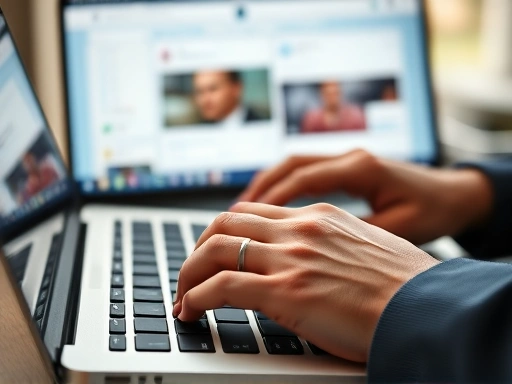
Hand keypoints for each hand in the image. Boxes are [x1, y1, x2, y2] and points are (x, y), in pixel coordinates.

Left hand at [173, 202, 438, 361]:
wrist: (427, 307)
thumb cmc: (404, 285)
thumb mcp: (363, 248)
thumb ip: (328, 247)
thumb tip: (307, 263)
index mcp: (318, 217)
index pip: (253, 212)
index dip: (224, 230)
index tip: (214, 250)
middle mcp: (299, 230)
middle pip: (224, 222)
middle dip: (198, 247)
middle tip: (191, 271)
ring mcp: (291, 257)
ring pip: (215, 248)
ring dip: (189, 271)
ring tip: (183, 294)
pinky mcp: (285, 291)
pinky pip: (221, 286)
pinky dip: (196, 296)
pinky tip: (190, 310)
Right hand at [238, 150, 492, 244]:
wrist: (456, 196)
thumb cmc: (433, 212)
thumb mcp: (397, 230)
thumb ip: (355, 236)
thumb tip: (315, 253)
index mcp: (361, 168)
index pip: (302, 178)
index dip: (269, 200)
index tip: (245, 223)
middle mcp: (349, 158)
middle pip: (289, 166)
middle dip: (257, 191)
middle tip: (229, 221)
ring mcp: (346, 160)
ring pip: (292, 166)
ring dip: (264, 188)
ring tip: (238, 216)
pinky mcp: (345, 170)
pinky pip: (303, 174)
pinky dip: (280, 189)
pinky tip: (268, 210)